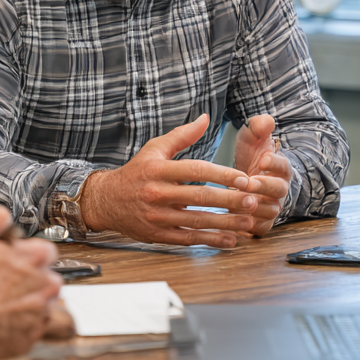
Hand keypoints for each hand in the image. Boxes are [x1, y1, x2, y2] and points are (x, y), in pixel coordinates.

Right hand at [0, 207, 61, 359]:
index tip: (15, 261)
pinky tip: (0, 322)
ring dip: (28, 304)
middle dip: (32, 280)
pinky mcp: (31, 338)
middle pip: (47, 279)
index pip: (46, 250)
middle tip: (5, 284)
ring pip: (42, 305)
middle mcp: (46, 284)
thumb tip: (1, 216)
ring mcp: (41, 314)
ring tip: (1, 305)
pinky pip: (32, 329)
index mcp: (36, 256)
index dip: (28, 255)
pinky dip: (20, 327)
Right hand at [81, 114, 265, 248]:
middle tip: (254, 201)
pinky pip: (189, 239)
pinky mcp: (158, 235)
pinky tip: (230, 240)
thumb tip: (205, 118)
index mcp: (158, 170)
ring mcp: (157, 217)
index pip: (196, 171)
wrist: (105, 201)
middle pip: (200, 198)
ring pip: (198, 222)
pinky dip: (211, 241)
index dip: (222, 175)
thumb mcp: (154, 149)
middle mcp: (157, 194)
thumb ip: (182, 136)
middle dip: (230, 200)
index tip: (245, 178)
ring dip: (226, 223)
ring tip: (249, 222)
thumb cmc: (135, 172)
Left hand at [232, 114, 291, 236]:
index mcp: (280, 168)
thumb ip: (258, 128)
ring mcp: (271, 207)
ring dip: (258, 207)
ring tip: (242, 201)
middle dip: (265, 186)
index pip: (283, 165)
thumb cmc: (250, 157)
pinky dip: (251, 226)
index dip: (274, 162)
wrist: (245, 180)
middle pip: (279, 190)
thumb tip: (266, 120)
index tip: (262, 159)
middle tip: (250, 182)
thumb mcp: (251, 139)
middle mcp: (279, 189)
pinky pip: (261, 228)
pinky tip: (236, 220)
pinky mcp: (261, 223)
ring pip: (271, 210)